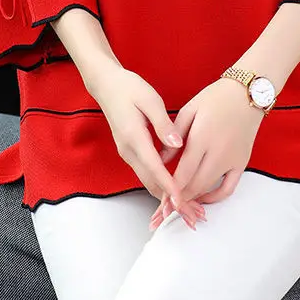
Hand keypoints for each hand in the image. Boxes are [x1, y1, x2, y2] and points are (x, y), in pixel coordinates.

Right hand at [91, 66, 186, 209]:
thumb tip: (177, 145)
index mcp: (134, 138)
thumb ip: (164, 124)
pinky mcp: (130, 151)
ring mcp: (127, 153)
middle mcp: (128, 150)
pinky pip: (146, 173)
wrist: (107, 85)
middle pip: (151, 183)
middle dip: (171, 201)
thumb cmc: (129, 88)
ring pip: (148, 181)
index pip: (154, 168)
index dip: (169, 187)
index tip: (182, 202)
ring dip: (166, 195)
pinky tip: (174, 189)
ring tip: (188, 207)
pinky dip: (160, 184)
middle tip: (192, 214)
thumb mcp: (150, 100)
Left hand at [149, 78, 264, 227]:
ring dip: (193, 198)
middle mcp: (218, 152)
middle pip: (195, 185)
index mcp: (202, 137)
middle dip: (179, 198)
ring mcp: (232, 159)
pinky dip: (215, 197)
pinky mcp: (242, 163)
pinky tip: (202, 198)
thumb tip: (160, 158)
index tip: (160, 199)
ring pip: (209, 188)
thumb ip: (173, 134)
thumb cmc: (216, 97)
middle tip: (166, 205)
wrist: (247, 93)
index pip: (183, 173)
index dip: (171, 189)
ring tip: (179, 202)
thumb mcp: (189, 109)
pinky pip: (229, 188)